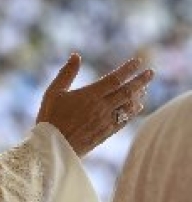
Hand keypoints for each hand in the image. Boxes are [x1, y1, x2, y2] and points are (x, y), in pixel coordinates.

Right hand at [37, 53, 153, 156]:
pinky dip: (133, 111)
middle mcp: (101, 107)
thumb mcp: (53, 92)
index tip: (138, 61)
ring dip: (139, 95)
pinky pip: (125, 119)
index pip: (114, 79)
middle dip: (141, 80)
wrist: (52, 146)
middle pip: (127, 91)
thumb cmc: (50, 117)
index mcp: (89, 95)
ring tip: (145, 88)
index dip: (128, 69)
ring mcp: (105, 121)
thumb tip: (76, 55)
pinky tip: (137, 106)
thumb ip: (66, 73)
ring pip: (129, 106)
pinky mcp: (106, 132)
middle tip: (151, 73)